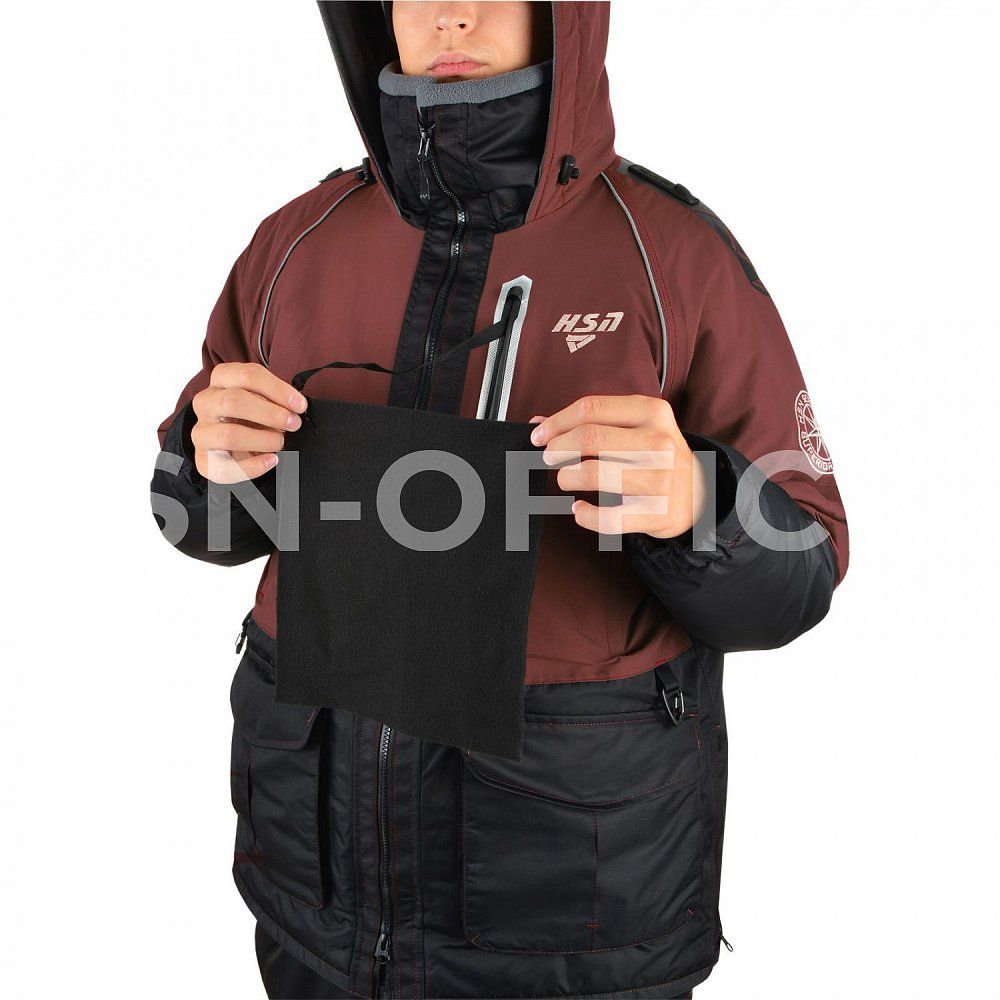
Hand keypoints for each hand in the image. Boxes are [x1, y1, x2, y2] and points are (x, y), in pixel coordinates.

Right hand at [191, 363, 307, 483]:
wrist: (230, 445)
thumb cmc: (251, 417)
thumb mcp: (262, 401)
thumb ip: (275, 400)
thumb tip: (295, 407)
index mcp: (222, 379)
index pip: (247, 375)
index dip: (277, 389)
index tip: (300, 405)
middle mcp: (206, 403)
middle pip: (233, 401)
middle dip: (270, 414)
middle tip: (293, 424)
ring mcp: (201, 432)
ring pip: (228, 435)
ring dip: (262, 440)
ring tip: (280, 442)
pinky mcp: (204, 460)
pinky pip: (225, 468)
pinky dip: (253, 467)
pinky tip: (271, 460)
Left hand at [529, 395, 706, 537]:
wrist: (699, 494)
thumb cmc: (656, 456)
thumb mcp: (635, 427)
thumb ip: (590, 421)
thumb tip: (538, 422)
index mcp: (652, 412)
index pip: (591, 409)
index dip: (557, 422)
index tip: (539, 436)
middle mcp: (659, 442)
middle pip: (589, 438)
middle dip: (558, 448)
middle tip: (550, 458)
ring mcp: (660, 479)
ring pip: (594, 474)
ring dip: (568, 478)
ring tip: (566, 480)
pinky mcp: (656, 513)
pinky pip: (608, 518)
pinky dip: (585, 515)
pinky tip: (579, 510)